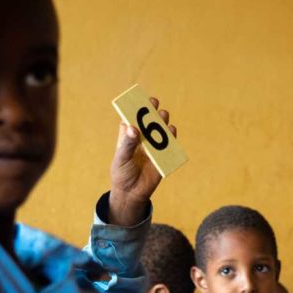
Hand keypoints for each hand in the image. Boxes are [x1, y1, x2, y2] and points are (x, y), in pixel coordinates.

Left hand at [108, 97, 176, 225]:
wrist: (131, 193)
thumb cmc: (122, 173)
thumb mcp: (121, 158)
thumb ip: (127, 144)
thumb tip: (133, 128)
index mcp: (129, 135)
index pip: (133, 116)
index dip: (137, 106)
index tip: (140, 99)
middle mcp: (142, 137)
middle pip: (149, 119)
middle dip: (152, 110)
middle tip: (153, 105)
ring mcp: (154, 146)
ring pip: (161, 128)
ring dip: (162, 120)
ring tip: (162, 116)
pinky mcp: (163, 156)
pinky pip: (170, 144)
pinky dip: (172, 136)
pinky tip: (171, 130)